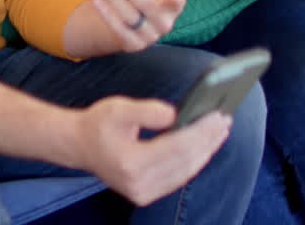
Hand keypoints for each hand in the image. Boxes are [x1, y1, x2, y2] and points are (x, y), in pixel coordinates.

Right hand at [75, 97, 230, 205]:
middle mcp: (139, 184)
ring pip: (185, 171)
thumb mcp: (117, 108)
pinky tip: (204, 146)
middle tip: (225, 119)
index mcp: (131, 163)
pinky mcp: (146, 195)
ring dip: (206, 151)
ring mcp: (143, 193)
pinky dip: (194, 161)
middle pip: (185, 160)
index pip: (177, 147)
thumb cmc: (98, 124)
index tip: (218, 115)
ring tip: (220, 131)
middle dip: (208, 140)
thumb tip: (176, 115)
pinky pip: (178, 177)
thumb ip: (146, 111)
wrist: (80, 146)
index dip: (200, 131)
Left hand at [89, 0, 213, 51]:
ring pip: (129, 17)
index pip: (176, 3)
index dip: (175, 0)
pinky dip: (107, 16)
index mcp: (173, 7)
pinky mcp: (133, 44)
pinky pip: (119, 30)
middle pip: (145, 5)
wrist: (135, 18)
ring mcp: (148, 36)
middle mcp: (163, 24)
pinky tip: (97, 1)